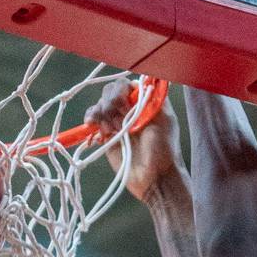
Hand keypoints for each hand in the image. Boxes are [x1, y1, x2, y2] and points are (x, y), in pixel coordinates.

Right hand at [85, 82, 184, 202]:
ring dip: (103, 113)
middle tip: (120, 121)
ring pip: (100, 104)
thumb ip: (155, 98)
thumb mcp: (165, 119)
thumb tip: (144, 78)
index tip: (126, 104)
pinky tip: (92, 126)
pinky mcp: (106, 135)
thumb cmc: (164, 149)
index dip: (122, 91)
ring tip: (113, 130)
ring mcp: (117, 122)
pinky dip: (91, 119)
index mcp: (144, 102)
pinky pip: (93, 119)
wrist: (154, 178)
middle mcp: (129, 109)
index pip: (126, 85)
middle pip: (110, 92)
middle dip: (112, 103)